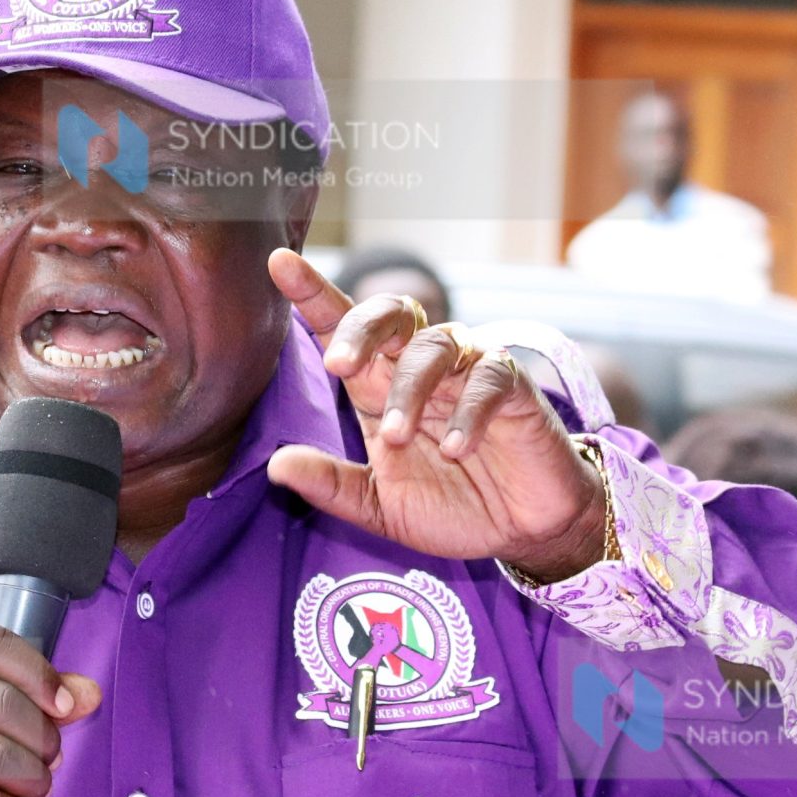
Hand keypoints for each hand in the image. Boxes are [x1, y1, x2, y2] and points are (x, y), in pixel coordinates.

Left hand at [262, 249, 606, 582]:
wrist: (521, 532)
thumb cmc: (453, 507)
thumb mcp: (380, 507)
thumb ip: (332, 485)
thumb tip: (276, 467)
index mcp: (380, 388)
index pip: (344, 329)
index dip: (314, 295)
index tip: (281, 264)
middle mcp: (421, 369)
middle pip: (390, 314)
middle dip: (360, 328)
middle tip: (338, 367)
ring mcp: (468, 373)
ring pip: (434, 345)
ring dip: (410, 388)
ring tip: (397, 437)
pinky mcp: (512, 388)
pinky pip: (488, 378)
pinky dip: (468, 413)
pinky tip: (455, 449)